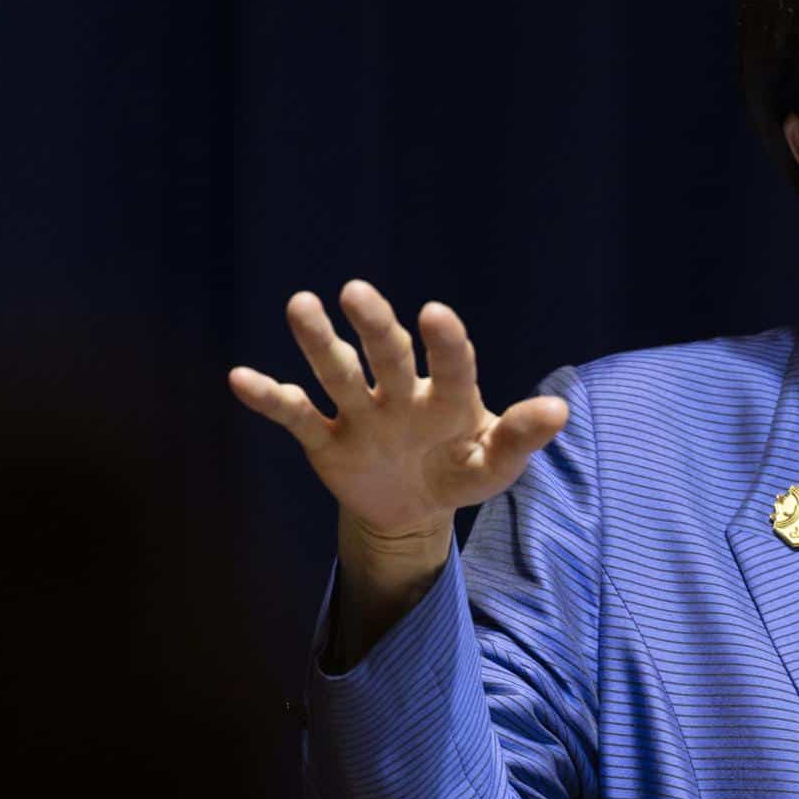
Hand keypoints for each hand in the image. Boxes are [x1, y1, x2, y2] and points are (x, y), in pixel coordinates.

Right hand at [227, 280, 568, 574]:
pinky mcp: (326, 440)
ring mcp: (361, 413)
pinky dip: (269, 398)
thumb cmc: (461, 471)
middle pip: (387, 355)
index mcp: (448, 397)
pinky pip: (295, 416)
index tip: (434, 313)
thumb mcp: (494, 465)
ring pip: (337, 372)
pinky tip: (239, 377)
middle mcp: (401, 394)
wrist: (414, 507)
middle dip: (374, 324)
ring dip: (318, 341)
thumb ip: (520, 439)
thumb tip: (560, 411)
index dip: (444, 341)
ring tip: (300, 304)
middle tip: (357, 291)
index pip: (451, 363)